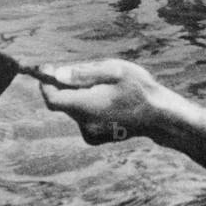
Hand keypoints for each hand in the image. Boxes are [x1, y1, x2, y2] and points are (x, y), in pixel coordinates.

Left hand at [40, 59, 165, 144]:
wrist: (159, 116)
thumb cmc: (139, 88)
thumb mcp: (115, 70)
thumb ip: (83, 72)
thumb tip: (56, 73)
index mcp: (86, 106)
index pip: (52, 98)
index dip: (46, 83)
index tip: (47, 68)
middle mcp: (84, 123)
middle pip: (64, 101)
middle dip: (69, 84)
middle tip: (89, 70)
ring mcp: (89, 133)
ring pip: (74, 108)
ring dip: (82, 94)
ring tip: (108, 86)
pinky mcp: (95, 138)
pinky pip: (83, 117)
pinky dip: (89, 105)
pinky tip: (111, 101)